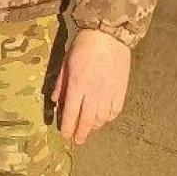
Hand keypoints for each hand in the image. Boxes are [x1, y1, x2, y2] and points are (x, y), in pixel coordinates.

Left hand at [52, 27, 130, 145]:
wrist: (109, 35)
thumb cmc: (84, 45)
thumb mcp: (66, 62)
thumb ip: (61, 83)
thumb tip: (55, 100)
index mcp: (77, 85)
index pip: (71, 113)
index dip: (68, 127)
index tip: (65, 136)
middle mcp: (94, 92)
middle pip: (87, 120)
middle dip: (82, 132)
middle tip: (78, 140)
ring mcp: (109, 92)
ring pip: (102, 117)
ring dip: (95, 126)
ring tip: (89, 129)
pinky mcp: (121, 89)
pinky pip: (115, 109)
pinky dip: (109, 117)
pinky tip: (104, 119)